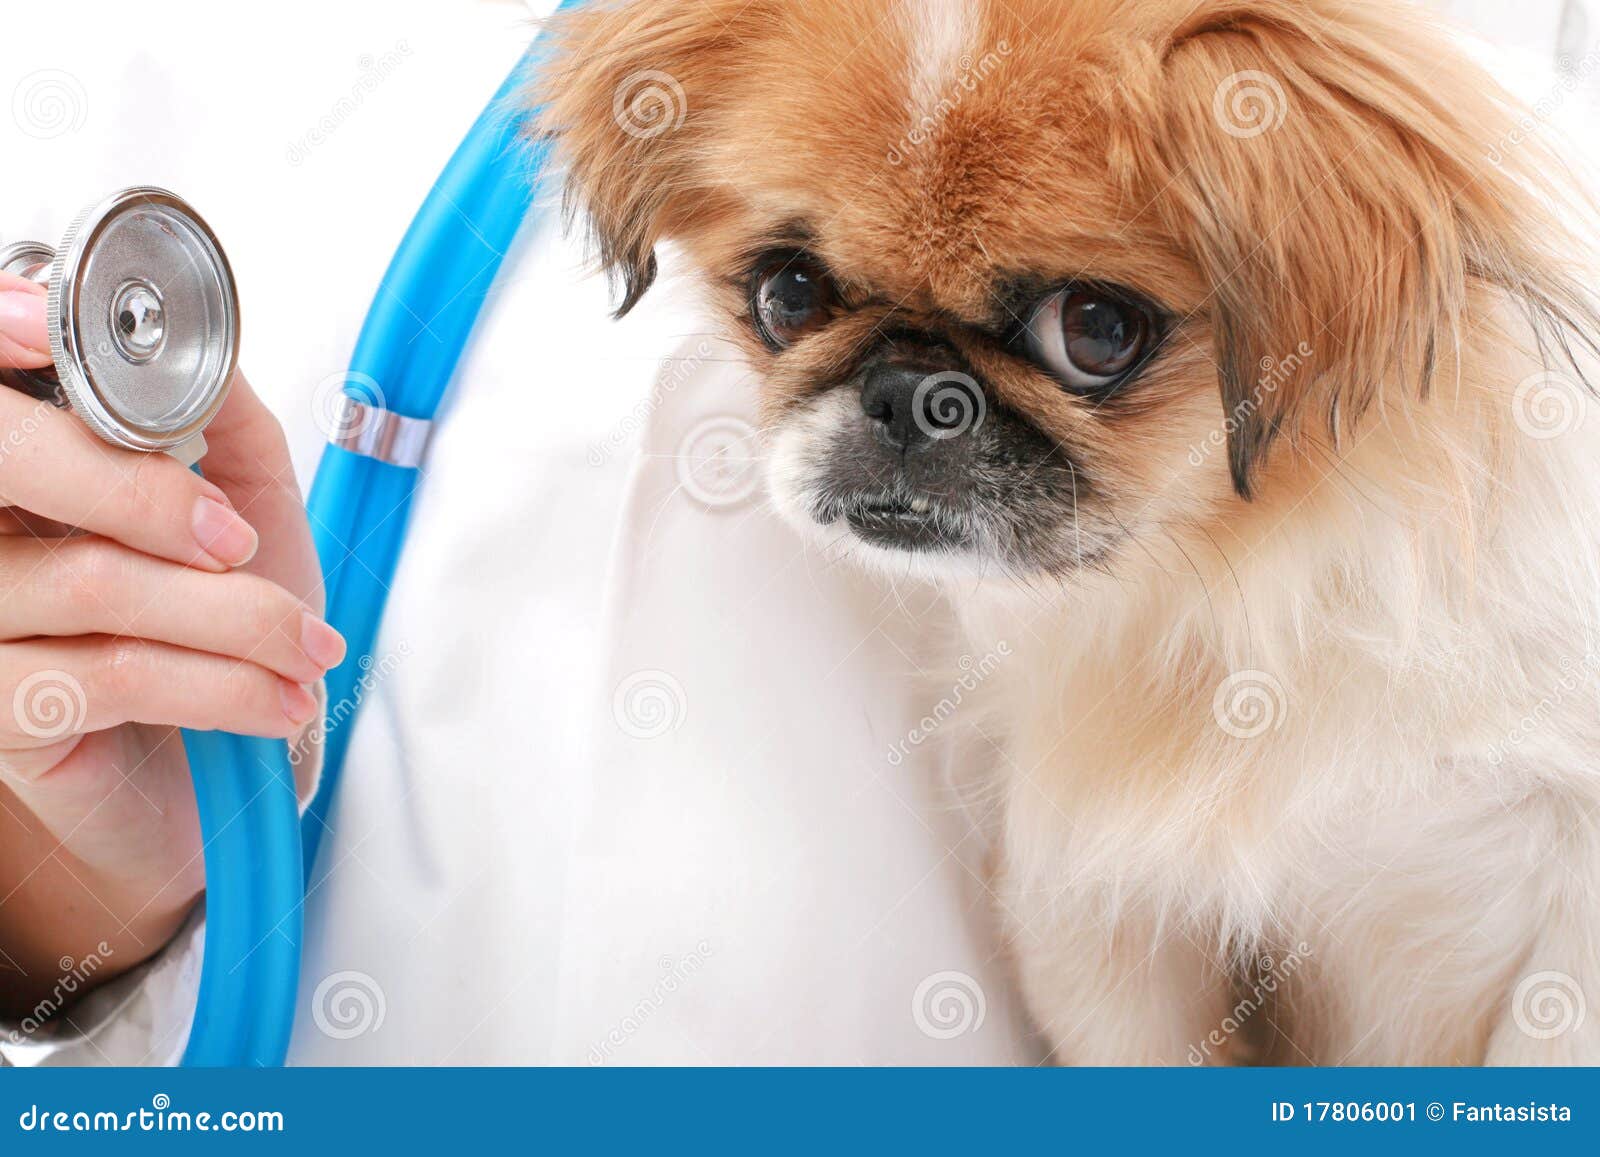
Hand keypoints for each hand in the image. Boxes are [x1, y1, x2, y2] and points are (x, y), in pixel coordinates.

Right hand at [0, 271, 341, 1020]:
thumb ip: (218, 419)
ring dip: (233, 616)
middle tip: (241, 540)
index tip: (60, 329)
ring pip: (93, 583)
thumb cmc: (220, 629)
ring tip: (308, 647)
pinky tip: (281, 700)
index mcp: (27, 464)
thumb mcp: (244, 505)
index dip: (5, 332)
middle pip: (7, 461)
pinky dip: (224, 685)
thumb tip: (207, 353)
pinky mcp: (1, 715)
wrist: (214, 777)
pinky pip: (115, 677)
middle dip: (142, 492)